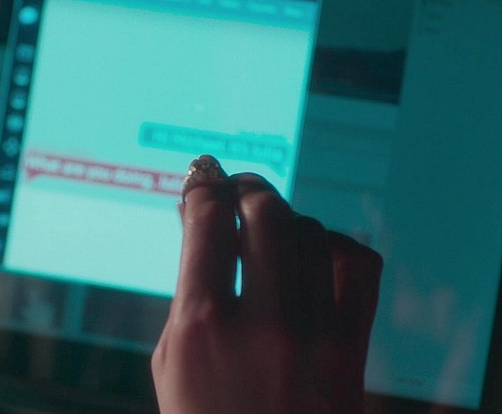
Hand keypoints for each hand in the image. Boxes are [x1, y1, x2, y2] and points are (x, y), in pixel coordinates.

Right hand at [152, 156, 381, 413]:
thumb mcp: (173, 359)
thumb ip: (187, 287)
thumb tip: (199, 219)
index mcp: (203, 327)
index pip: (207, 220)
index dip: (202, 184)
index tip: (200, 175)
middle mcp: (264, 324)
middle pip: (264, 212)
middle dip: (244, 187)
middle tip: (232, 187)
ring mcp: (316, 335)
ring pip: (310, 230)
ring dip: (283, 213)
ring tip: (265, 221)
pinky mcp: (354, 348)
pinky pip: (360, 264)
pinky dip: (336, 242)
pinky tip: (313, 248)